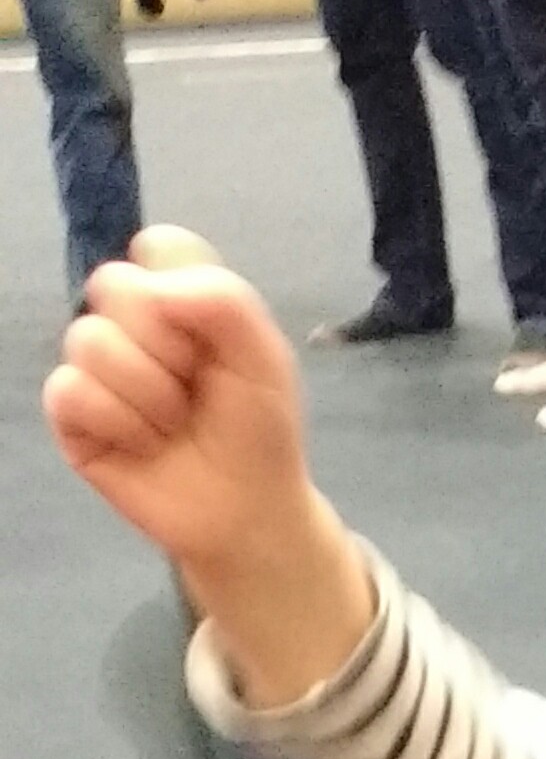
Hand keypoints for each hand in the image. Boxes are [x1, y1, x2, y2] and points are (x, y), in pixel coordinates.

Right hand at [47, 227, 310, 579]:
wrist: (248, 513)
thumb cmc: (258, 432)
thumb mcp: (264, 358)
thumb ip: (223, 299)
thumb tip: (152, 288)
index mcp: (177, 296)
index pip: (155, 245)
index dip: (182, 289)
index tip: (213, 337)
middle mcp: (129, 322)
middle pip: (113, 285)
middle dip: (167, 347)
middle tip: (196, 389)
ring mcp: (96, 366)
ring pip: (87, 340)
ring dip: (148, 392)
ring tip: (174, 425)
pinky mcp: (71, 415)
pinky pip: (69, 391)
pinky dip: (119, 422)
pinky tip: (144, 445)